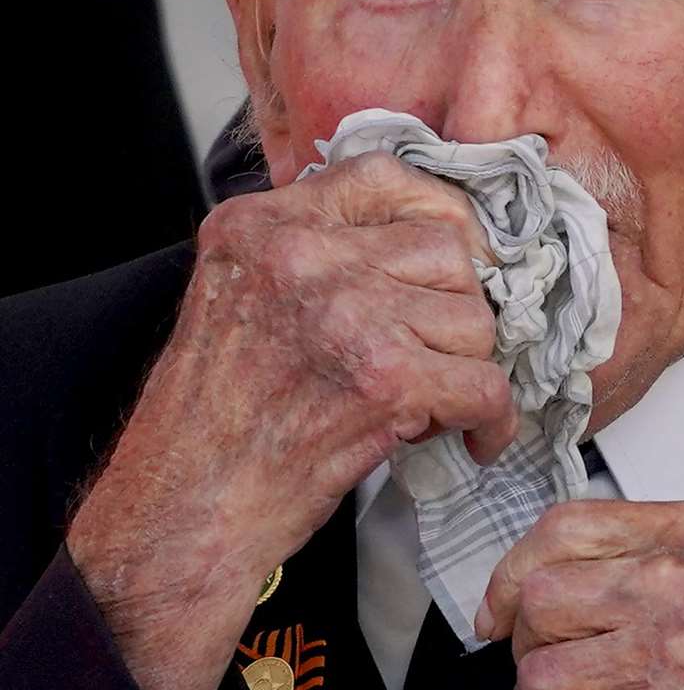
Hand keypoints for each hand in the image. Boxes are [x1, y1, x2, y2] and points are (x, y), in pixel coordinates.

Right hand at [68, 151, 517, 689]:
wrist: (184, 512)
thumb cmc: (212, 423)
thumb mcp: (237, 298)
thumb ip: (310, 254)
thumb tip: (427, 240)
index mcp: (261, 227)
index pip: (383, 177)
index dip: (440, 213)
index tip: (461, 255)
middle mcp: (301, 256)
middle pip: (445, 250)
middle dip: (454, 309)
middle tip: (433, 355)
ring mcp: (344, 315)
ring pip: (473, 318)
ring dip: (467, 366)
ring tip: (430, 401)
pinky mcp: (383, 380)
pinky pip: (485, 384)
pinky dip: (493, 421)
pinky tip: (474, 439)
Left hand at [478, 500, 683, 689]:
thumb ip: (665, 559)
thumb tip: (580, 579)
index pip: (564, 529)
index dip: (514, 572)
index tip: (501, 606)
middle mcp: (683, 582)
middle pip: (541, 602)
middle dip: (523, 650)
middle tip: (535, 678)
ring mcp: (681, 655)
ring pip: (546, 678)